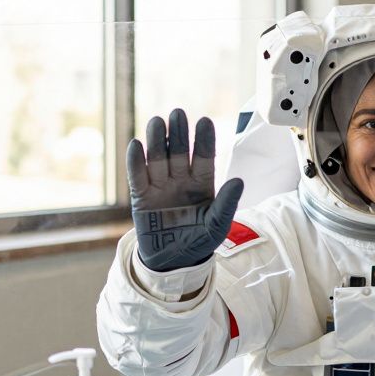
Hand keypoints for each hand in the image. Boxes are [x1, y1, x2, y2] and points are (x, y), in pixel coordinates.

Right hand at [127, 109, 243, 271]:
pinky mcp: (141, 197)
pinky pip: (138, 176)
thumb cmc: (199, 241)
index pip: (204, 157)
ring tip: (158, 122)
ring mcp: (160, 186)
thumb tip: (239, 181)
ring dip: (158, 140)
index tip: (204, 121)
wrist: (173, 262)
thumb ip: (227, 203)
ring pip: (158, 158)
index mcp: (202, 183)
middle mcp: (181, 180)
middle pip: (179, 151)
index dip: (204, 140)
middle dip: (179, 133)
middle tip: (177, 113)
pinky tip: (136, 145)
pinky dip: (136, 162)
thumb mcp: (217, 225)